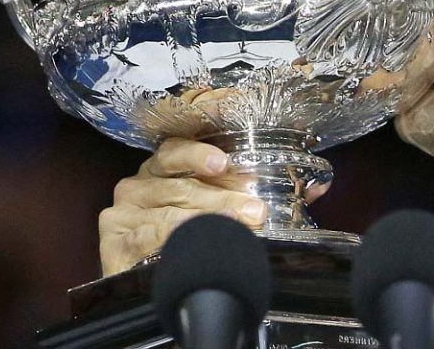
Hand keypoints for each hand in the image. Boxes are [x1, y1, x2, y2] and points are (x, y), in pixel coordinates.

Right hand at [98, 137, 327, 275]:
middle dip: (222, 197)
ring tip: (240, 228)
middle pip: (182, 184)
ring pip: (172, 212)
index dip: (198, 152)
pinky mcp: (115, 242)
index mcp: (164, 168)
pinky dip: (175, 241)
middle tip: (255, 211)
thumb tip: (318, 187)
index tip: (223, 162)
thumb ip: (263, 193)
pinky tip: (192, 244)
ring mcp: (124, 213)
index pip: (177, 148)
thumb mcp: (223, 208)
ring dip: (208, 220)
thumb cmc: (186, 236)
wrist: (150, 284)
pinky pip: (149, 238)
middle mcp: (139, 184)